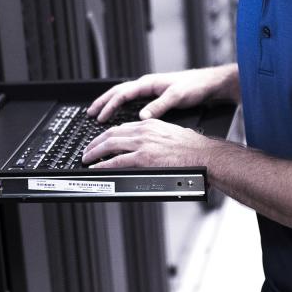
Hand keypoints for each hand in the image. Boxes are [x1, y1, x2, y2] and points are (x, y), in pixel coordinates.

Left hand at [81, 118, 212, 170]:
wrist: (203, 155)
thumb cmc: (193, 148)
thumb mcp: (171, 134)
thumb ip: (157, 138)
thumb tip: (152, 146)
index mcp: (151, 124)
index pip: (122, 127)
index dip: (108, 134)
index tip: (101, 140)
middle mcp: (144, 130)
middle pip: (111, 133)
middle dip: (96, 142)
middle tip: (88, 150)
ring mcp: (143, 143)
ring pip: (110, 144)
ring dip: (95, 152)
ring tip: (88, 159)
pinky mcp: (144, 157)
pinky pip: (118, 161)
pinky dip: (105, 164)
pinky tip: (98, 168)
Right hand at [87, 64, 237, 123]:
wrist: (210, 83)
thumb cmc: (195, 86)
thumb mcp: (177, 97)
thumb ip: (159, 106)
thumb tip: (142, 116)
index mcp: (148, 83)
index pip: (122, 93)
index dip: (109, 105)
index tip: (100, 116)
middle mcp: (147, 84)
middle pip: (118, 92)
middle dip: (102, 102)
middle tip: (90, 113)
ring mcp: (150, 89)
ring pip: (123, 95)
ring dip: (110, 103)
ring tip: (98, 112)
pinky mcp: (155, 94)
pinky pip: (131, 99)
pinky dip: (121, 105)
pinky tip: (118, 112)